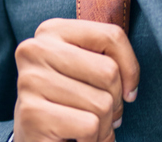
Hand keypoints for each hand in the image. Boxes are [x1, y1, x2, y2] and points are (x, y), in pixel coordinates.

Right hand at [13, 18, 140, 141]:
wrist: (34, 140)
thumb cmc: (67, 102)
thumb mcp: (85, 70)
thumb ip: (106, 57)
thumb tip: (131, 87)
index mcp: (51, 30)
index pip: (111, 36)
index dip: (130, 67)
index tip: (129, 90)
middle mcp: (35, 50)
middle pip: (108, 71)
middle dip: (116, 100)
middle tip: (106, 115)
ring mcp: (30, 80)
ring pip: (102, 103)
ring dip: (105, 125)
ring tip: (90, 129)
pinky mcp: (31, 113)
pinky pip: (90, 126)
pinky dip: (94, 139)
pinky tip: (79, 139)